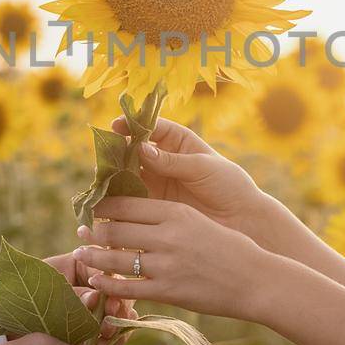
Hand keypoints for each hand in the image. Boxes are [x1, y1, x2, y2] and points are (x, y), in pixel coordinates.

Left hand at [43, 250, 139, 344]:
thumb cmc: (16, 296)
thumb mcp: (42, 292)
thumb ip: (69, 296)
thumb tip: (95, 298)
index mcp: (81, 265)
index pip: (106, 271)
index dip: (114, 288)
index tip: (112, 305)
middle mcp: (91, 285)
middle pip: (119, 294)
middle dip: (119, 312)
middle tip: (109, 327)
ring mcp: (93, 308)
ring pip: (118, 316)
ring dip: (116, 329)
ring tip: (104, 340)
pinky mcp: (90, 330)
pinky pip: (109, 335)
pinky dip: (108, 342)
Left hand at [76, 195, 266, 319]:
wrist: (256, 280)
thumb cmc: (230, 248)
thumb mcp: (198, 221)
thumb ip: (168, 218)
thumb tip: (134, 216)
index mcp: (176, 212)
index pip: (127, 205)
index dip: (103, 207)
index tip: (92, 208)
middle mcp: (168, 236)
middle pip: (114, 229)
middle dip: (92, 231)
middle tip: (80, 231)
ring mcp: (166, 265)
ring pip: (115, 258)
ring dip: (93, 257)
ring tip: (81, 255)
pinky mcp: (168, 292)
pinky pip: (127, 287)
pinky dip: (106, 284)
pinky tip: (96, 281)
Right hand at [109, 115, 268, 239]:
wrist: (242, 219)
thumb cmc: (229, 186)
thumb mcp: (202, 167)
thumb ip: (171, 160)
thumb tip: (141, 148)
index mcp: (178, 141)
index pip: (151, 127)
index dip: (132, 125)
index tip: (116, 125)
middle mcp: (163, 159)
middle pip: (133, 150)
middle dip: (117, 151)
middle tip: (103, 156)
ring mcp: (157, 181)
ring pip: (128, 173)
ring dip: (114, 174)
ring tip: (102, 177)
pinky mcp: (154, 204)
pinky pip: (131, 197)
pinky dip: (119, 196)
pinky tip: (109, 198)